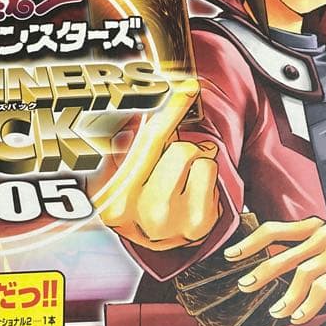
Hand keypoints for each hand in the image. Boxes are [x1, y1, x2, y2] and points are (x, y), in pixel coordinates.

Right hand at [100, 79, 221, 250]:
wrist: (152, 238)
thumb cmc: (134, 195)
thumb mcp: (115, 171)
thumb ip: (121, 142)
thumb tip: (137, 114)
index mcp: (116, 199)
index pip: (147, 144)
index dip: (169, 112)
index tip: (187, 87)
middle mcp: (144, 215)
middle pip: (180, 150)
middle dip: (176, 147)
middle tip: (167, 163)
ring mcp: (175, 223)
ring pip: (197, 158)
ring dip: (191, 161)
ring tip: (178, 179)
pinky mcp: (200, 224)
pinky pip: (210, 172)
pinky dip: (203, 175)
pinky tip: (190, 191)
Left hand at [229, 217, 325, 322]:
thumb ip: (303, 255)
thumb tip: (268, 267)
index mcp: (316, 229)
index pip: (276, 230)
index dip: (251, 242)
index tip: (231, 255)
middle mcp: (324, 235)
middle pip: (282, 254)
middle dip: (260, 272)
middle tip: (244, 286)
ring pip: (300, 274)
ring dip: (285, 297)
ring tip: (275, 312)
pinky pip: (321, 289)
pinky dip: (306, 306)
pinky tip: (298, 317)